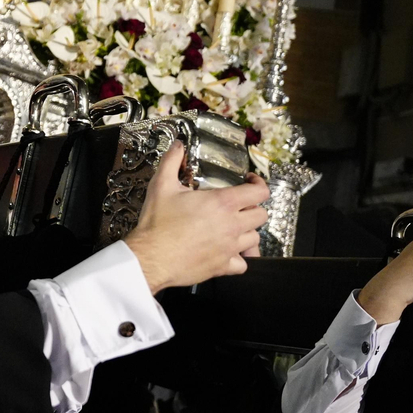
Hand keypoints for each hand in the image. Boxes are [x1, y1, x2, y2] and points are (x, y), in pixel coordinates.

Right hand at [124, 142, 269, 292]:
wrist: (150, 257)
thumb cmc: (157, 223)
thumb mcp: (161, 185)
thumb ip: (172, 161)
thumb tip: (178, 146)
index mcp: (223, 203)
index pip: (259, 192)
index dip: (258, 183)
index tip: (249, 182)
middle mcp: (232, 225)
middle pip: (261, 215)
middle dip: (252, 208)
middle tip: (239, 206)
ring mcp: (230, 248)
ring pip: (255, 238)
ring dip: (246, 231)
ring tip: (233, 228)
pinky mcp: (223, 266)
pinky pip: (243, 264)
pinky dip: (238, 258)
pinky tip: (227, 252)